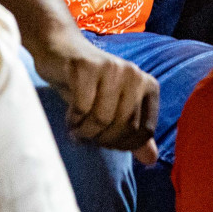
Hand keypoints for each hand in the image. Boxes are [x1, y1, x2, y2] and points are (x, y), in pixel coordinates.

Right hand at [39, 32, 159, 161]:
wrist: (61, 51)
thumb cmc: (90, 84)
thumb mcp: (114, 108)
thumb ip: (132, 132)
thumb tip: (151, 160)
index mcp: (148, 86)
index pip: (143, 132)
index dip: (122, 144)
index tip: (104, 140)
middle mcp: (135, 75)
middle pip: (124, 127)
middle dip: (101, 139)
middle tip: (86, 134)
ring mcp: (113, 68)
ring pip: (102, 119)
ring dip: (85, 131)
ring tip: (77, 127)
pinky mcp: (87, 66)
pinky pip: (82, 107)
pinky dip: (73, 120)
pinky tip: (70, 116)